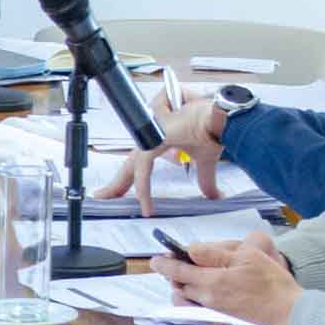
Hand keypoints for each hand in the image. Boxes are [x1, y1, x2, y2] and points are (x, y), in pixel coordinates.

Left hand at [91, 97, 224, 215]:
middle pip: (131, 161)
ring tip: (111, 199)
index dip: (130, 177)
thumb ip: (204, 178)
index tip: (119, 192)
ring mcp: (152, 132)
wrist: (222, 118)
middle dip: (116, 182)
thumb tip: (215, 195)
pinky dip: (144, 187)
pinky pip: (144, 166)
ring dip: (123, 184)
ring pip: (134, 164)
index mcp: (163, 137)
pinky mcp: (154, 137)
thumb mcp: (205, 159)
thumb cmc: (213, 127)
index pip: (141, 160)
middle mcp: (154, 132)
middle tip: (102, 196)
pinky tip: (146, 206)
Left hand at [155, 230, 299, 324]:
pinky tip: (210, 295)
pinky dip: (198, 303)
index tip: (156, 259)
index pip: (178, 271)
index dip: (164, 264)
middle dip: (176, 276)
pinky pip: (201, 312)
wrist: (290, 314)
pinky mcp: (222, 324)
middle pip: (181, 287)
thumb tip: (190, 250)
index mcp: (211, 282)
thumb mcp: (246, 257)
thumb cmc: (272, 283)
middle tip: (180, 265)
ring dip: (186, 290)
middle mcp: (208, 301)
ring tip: (194, 280)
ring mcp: (214, 314)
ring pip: (189, 300)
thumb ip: (214, 254)